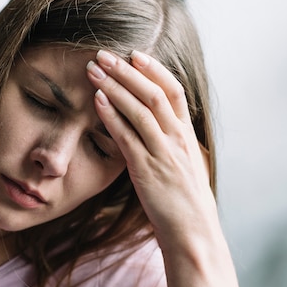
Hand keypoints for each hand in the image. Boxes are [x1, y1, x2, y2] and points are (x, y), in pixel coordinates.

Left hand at [86, 50, 215, 249]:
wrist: (193, 232)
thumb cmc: (184, 201)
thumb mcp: (184, 164)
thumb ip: (171, 142)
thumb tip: (158, 124)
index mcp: (187, 135)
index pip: (173, 91)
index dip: (154, 70)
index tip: (134, 54)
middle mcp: (178, 139)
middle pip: (154, 94)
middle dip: (127, 71)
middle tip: (103, 54)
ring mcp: (163, 153)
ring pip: (141, 110)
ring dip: (114, 86)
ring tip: (93, 70)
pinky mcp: (147, 170)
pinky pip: (127, 137)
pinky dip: (111, 116)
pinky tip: (97, 100)